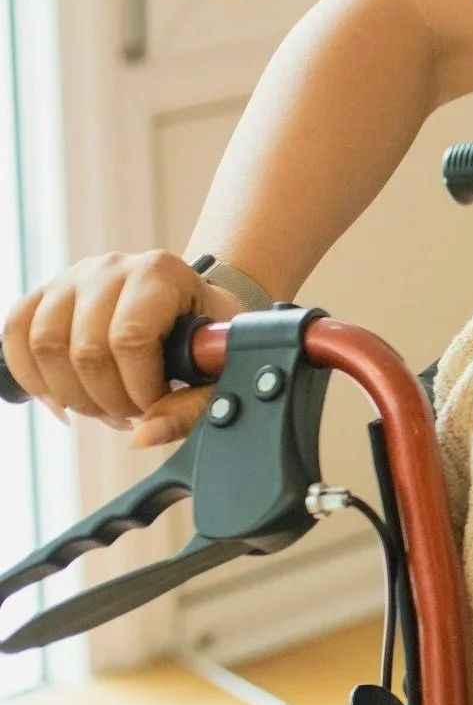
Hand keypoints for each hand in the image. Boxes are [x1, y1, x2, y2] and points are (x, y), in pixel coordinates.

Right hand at [3, 251, 244, 446]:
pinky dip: (31, 377)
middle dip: (106, 399)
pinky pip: (15, 334)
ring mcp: (73, 277)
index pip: (131, 339)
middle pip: (85, 349)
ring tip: (102, 408)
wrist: (192, 303)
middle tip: (130, 413)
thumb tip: (142, 437)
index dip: (139, 388)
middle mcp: (112, 267)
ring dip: (70, 394)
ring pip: (44, 344)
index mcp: (160, 273)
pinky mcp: (46, 294)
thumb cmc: (207, 336)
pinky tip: (61, 402)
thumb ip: (191, 406)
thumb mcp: (219, 366)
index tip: (156, 405)